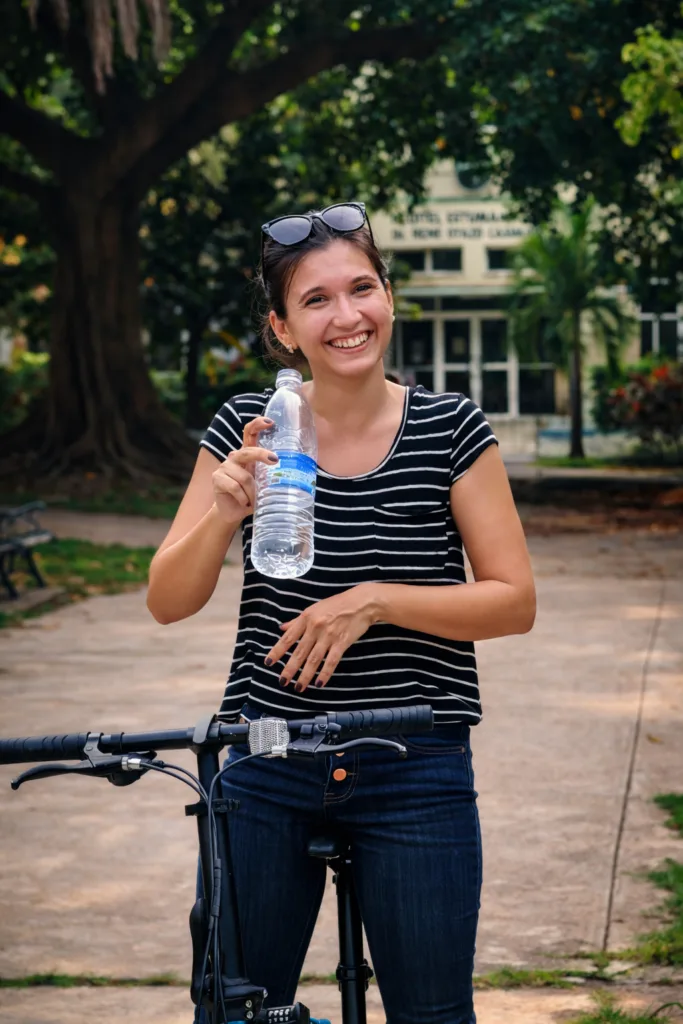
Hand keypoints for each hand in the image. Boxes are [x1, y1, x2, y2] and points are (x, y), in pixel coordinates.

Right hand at [212, 416, 276, 523]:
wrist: (233, 511)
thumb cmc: (251, 495)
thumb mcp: (264, 484)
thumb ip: (273, 476)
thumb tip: (296, 475)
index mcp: (248, 454)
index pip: (250, 433)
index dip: (258, 424)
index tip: (270, 422)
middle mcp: (235, 457)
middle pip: (247, 451)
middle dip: (262, 455)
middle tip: (275, 460)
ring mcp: (225, 466)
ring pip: (244, 477)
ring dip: (252, 492)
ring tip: (253, 500)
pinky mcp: (217, 478)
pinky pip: (235, 487)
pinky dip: (243, 498)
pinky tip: (244, 503)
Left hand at [264, 584, 379, 691]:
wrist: (362, 603)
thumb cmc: (337, 604)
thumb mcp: (314, 609)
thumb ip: (297, 621)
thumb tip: (282, 628)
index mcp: (306, 618)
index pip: (288, 638)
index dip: (277, 651)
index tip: (268, 663)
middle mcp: (315, 627)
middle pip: (299, 652)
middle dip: (289, 669)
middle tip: (282, 682)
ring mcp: (329, 636)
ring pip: (314, 659)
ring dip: (305, 675)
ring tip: (298, 687)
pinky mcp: (342, 642)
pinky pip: (331, 661)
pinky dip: (324, 674)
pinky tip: (319, 684)